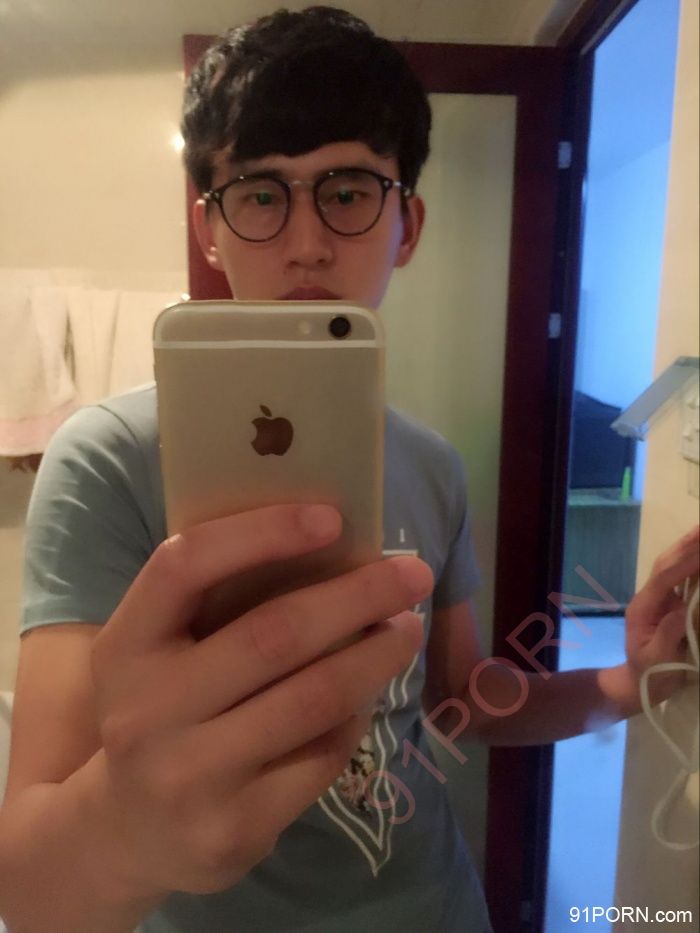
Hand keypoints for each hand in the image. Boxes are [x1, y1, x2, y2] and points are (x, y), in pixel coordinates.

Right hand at [88, 504, 433, 898]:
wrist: (125, 828)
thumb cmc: (160, 708)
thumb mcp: (160, 651)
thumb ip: (217, 604)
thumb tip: (331, 551)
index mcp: (126, 646)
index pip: (186, 567)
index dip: (261, 533)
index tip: (332, 518)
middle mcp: (148, 710)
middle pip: (273, 635)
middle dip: (357, 596)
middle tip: (412, 573)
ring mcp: (190, 776)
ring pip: (312, 699)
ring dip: (376, 656)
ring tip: (407, 629)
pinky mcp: (235, 829)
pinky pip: (322, 757)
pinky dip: (357, 716)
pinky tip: (371, 692)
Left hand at [624, 524, 698, 702]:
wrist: (638, 683)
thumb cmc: (648, 673)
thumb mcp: (656, 658)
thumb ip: (667, 634)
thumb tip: (682, 609)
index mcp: (642, 608)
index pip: (664, 581)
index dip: (684, 566)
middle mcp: (649, 597)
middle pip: (665, 565)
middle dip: (685, 546)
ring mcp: (658, 599)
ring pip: (672, 567)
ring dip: (688, 548)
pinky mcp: (669, 603)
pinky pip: (681, 578)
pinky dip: (693, 563)